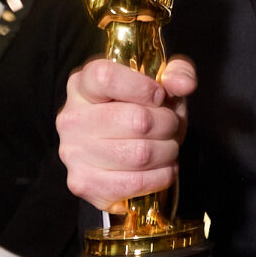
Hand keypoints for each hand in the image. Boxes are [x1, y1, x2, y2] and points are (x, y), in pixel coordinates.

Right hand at [57, 55, 195, 210]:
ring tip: (167, 148)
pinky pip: (135, 183)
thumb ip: (176, 73)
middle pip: (136, 120)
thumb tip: (184, 84)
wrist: (125, 155)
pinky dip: (160, 177)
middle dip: (168, 124)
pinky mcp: (84, 183)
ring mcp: (73, 153)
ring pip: (140, 154)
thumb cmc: (142, 113)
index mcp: (83, 85)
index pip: (105, 77)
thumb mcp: (161, 86)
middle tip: (171, 126)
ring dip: (168, 152)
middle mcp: (72, 118)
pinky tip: (161, 169)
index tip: (159, 96)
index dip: (142, 87)